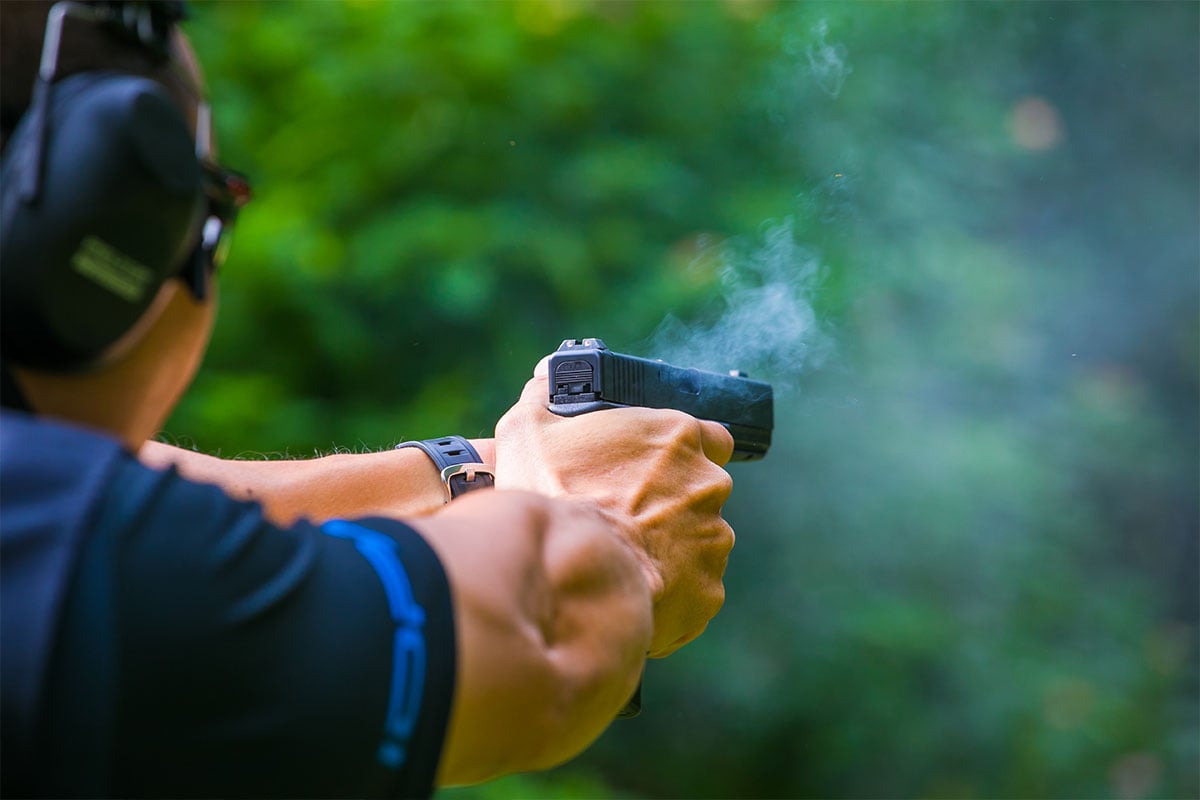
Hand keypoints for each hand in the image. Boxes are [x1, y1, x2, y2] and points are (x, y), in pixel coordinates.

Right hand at [493, 359, 734, 656]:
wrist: (567, 575)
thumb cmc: (552, 496)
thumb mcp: (530, 429)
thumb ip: (542, 395)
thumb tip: (544, 377)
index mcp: (677, 436)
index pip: (710, 434)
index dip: (685, 450)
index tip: (658, 465)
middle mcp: (707, 484)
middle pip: (701, 490)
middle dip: (671, 501)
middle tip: (626, 513)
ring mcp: (713, 538)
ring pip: (698, 539)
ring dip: (670, 544)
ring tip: (623, 554)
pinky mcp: (708, 590)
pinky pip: (693, 586)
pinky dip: (670, 587)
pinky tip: (632, 585)